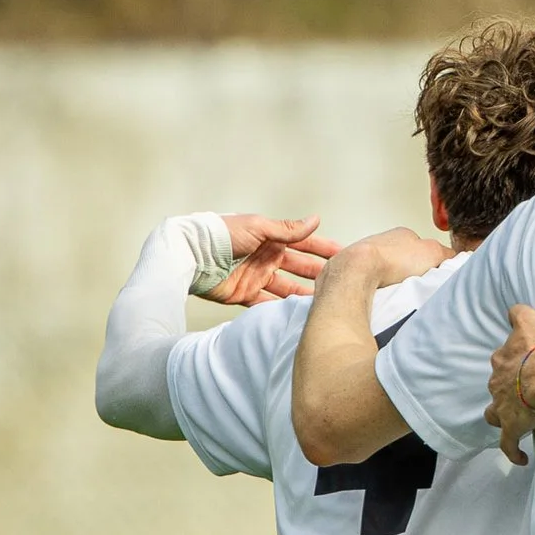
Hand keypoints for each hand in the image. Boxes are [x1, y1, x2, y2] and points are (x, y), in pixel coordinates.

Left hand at [203, 215, 342, 304]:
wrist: (189, 255)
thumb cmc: (221, 235)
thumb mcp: (258, 227)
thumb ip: (288, 229)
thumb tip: (316, 220)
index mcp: (270, 238)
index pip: (304, 244)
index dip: (324, 250)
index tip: (346, 256)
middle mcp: (266, 257)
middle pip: (299, 268)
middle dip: (319, 275)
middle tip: (341, 284)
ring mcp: (256, 276)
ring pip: (287, 288)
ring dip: (303, 295)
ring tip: (323, 304)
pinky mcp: (244, 294)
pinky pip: (267, 304)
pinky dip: (280, 309)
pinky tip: (297, 314)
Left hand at [323, 227, 451, 292]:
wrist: (356, 272)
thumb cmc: (390, 260)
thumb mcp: (432, 252)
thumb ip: (447, 254)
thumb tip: (458, 257)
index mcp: (401, 234)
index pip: (421, 246)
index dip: (429, 261)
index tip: (433, 274)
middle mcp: (381, 242)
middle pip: (401, 259)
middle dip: (408, 273)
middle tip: (416, 286)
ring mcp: (364, 257)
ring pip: (383, 270)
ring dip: (390, 282)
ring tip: (397, 294)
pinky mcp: (349, 274)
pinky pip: (367, 282)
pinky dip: (374, 290)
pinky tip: (380, 297)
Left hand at [484, 304, 534, 466]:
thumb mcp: (529, 319)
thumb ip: (517, 313)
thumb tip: (511, 310)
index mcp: (502, 362)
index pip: (501, 360)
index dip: (512, 362)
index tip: (523, 362)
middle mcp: (497, 385)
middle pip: (496, 387)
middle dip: (506, 388)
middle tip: (523, 389)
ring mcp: (503, 408)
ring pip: (494, 414)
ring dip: (500, 416)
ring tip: (512, 418)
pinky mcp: (513, 428)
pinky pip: (509, 444)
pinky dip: (513, 452)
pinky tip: (520, 459)